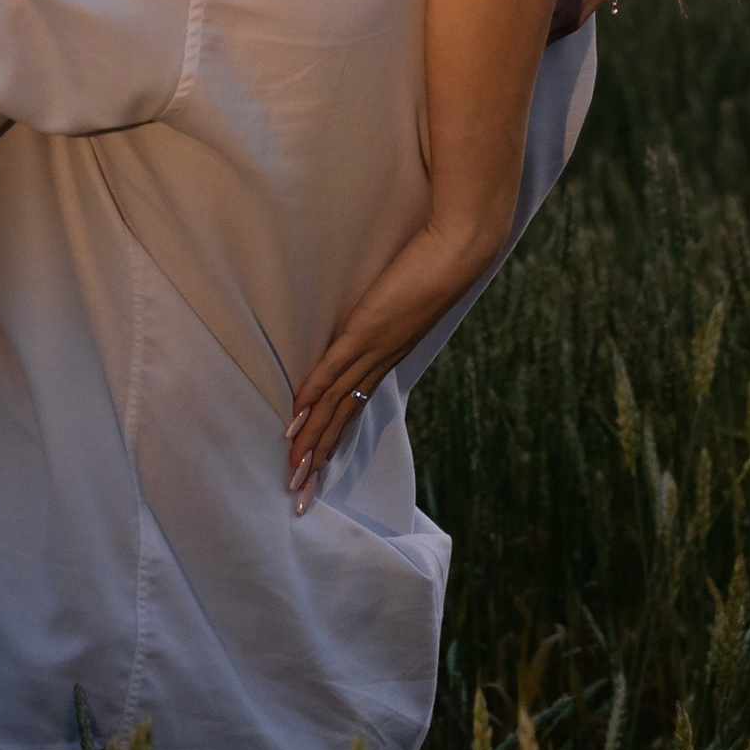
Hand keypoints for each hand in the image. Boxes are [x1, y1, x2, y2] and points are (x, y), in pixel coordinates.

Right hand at [286, 217, 501, 509]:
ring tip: (291, 472)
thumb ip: (379, 318)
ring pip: (333, 405)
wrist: (458, 252)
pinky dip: (312, 395)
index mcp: (385, 362)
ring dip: (309, 441)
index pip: (350, 413)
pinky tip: (295, 418)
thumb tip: (360, 322)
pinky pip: (332, 369)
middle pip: (340, 423)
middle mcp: (377, 366)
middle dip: (316, 462)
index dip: (329, 446)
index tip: (313, 477)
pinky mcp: (364, 330)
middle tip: (296, 497)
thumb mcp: (400, 301)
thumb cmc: (432, 269)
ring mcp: (371, 350)